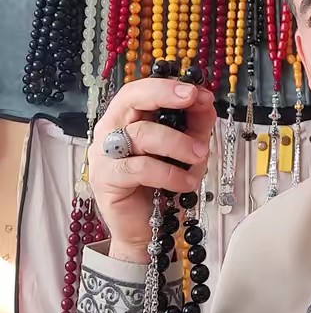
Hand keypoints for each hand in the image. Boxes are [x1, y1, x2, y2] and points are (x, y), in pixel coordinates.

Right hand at [88, 78, 215, 263]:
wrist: (149, 228)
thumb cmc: (164, 181)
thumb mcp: (189, 145)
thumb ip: (196, 121)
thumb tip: (205, 98)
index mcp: (129, 116)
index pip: (141, 88)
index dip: (167, 85)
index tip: (195, 89)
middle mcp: (112, 130)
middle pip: (129, 99)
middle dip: (163, 94)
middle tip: (191, 98)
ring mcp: (105, 155)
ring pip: (141, 134)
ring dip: (178, 142)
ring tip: (200, 155)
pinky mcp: (107, 180)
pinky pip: (140, 168)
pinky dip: (170, 173)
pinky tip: (186, 182)